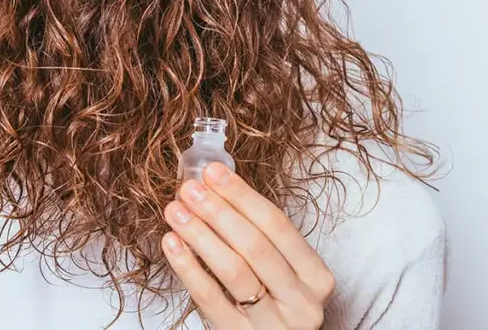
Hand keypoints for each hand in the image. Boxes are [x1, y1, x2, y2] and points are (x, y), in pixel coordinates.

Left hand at [161, 163, 334, 328]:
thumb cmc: (273, 303)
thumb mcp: (279, 272)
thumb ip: (256, 235)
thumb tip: (214, 187)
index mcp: (315, 276)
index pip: (278, 226)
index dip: (242, 196)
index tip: (212, 172)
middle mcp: (302, 302)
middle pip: (256, 246)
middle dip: (219, 212)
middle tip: (190, 189)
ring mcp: (274, 325)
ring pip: (234, 272)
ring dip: (200, 235)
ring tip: (175, 211)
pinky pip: (210, 299)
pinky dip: (188, 267)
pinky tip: (171, 244)